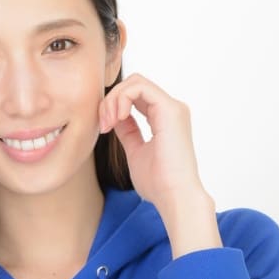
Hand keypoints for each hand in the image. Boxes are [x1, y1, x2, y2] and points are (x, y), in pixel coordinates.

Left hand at [98, 73, 209, 217]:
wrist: (174, 196)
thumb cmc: (158, 184)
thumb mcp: (136, 152)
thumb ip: (128, 132)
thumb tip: (115, 118)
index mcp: (164, 119)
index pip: (135, 96)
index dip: (113, 106)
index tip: (104, 129)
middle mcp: (171, 109)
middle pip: (133, 85)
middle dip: (111, 100)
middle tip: (103, 125)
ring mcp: (172, 107)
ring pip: (135, 82)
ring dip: (114, 99)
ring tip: (108, 123)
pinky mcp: (170, 109)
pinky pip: (139, 87)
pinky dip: (122, 98)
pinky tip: (117, 118)